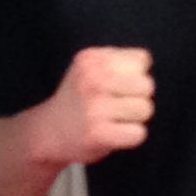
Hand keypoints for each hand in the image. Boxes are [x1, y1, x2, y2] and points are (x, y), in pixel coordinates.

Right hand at [34, 47, 152, 165]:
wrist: (48, 132)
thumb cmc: (79, 100)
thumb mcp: (89, 68)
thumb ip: (117, 62)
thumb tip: (145, 64)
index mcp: (91, 59)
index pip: (142, 59)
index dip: (135, 75)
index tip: (115, 86)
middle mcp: (92, 79)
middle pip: (147, 85)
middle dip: (138, 97)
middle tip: (115, 105)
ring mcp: (94, 107)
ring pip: (145, 109)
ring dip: (135, 118)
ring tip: (112, 118)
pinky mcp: (98, 133)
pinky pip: (139, 133)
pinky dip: (131, 137)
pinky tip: (112, 133)